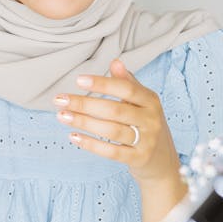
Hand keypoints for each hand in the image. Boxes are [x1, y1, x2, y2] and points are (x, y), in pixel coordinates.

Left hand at [53, 59, 181, 192]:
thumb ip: (128, 83)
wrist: (162, 159)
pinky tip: (73, 136)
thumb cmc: (146, 124)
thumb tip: (115, 62)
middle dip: (85, 104)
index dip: (102, 84)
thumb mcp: (142, 102)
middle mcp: (151, 120)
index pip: (126, 89)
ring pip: (111, 131)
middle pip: (115, 110)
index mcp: (151, 101)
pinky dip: (91, 144)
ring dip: (84, 123)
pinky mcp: (138, 159)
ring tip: (62, 116)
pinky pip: (112, 152)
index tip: (78, 80)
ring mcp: (146, 141)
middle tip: (60, 100)